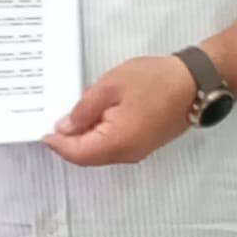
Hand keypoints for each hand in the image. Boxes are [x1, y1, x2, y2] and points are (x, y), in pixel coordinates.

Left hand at [42, 55, 196, 166]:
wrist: (194, 83)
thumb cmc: (154, 80)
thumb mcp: (110, 86)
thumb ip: (84, 109)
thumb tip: (65, 128)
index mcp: (117, 142)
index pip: (78, 153)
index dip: (58, 145)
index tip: (42, 133)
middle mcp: (127, 154)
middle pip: (87, 156)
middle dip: (68, 143)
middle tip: (52, 123)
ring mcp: (137, 151)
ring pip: (100, 152)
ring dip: (83, 139)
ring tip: (69, 117)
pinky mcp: (143, 144)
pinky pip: (113, 146)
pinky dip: (98, 136)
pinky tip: (92, 117)